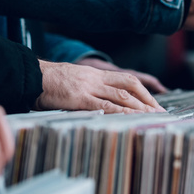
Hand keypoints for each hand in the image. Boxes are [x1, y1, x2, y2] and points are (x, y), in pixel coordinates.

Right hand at [35, 61, 165, 112]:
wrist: (32, 77)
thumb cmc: (50, 82)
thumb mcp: (75, 80)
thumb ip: (90, 89)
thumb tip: (104, 102)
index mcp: (96, 74)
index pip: (128, 80)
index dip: (144, 91)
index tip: (155, 103)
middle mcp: (96, 78)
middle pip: (130, 86)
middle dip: (148, 99)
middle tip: (161, 112)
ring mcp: (89, 87)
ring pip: (121, 96)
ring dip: (139, 107)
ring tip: (152, 117)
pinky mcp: (79, 98)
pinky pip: (104, 105)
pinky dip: (120, 112)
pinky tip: (131, 118)